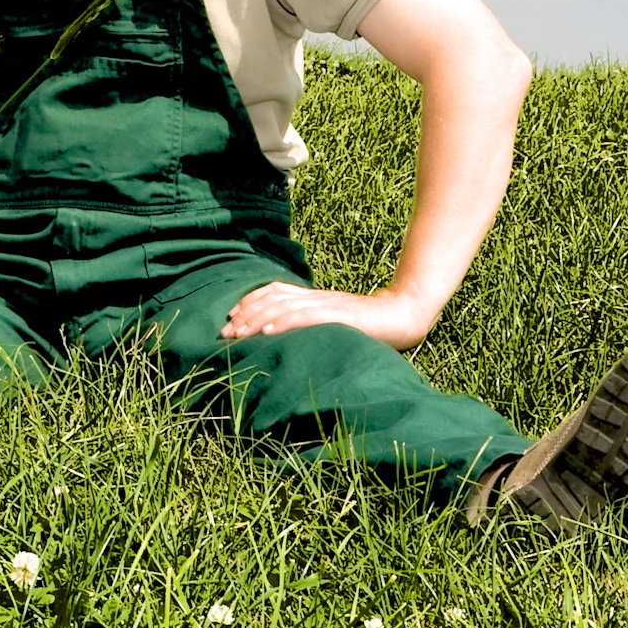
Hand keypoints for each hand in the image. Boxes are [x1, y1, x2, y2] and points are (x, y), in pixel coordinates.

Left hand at [220, 283, 438, 350]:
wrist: (402, 315)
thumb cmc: (368, 324)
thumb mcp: (333, 321)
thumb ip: (311, 323)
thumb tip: (283, 337)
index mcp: (313, 297)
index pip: (273, 291)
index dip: (249, 301)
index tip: (230, 317)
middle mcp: (315, 297)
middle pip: (271, 298)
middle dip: (245, 313)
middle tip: (226, 331)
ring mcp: (326, 305)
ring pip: (283, 307)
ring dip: (257, 320)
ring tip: (238, 333)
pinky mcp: (339, 316)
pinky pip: (306, 317)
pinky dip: (284, 323)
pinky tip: (268, 333)